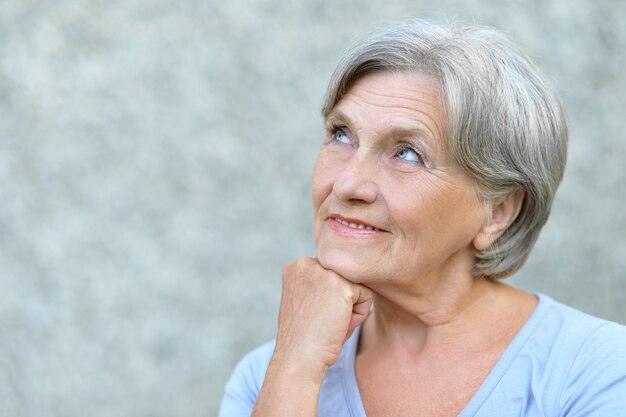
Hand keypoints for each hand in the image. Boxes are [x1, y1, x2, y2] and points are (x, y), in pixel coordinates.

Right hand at [272, 257, 373, 378]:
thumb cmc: (304, 338)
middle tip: (323, 321)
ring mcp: (324, 272)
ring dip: (349, 308)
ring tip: (331, 323)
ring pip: (356, 286)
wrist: (298, 359)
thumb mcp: (305, 301)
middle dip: (340, 301)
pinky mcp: (341, 285)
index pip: (331, 274)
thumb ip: (319, 284)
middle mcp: (307, 263)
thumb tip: (350, 277)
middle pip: (345, 277)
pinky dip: (358, 316)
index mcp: (296, 267)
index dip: (328, 299)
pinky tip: (339, 325)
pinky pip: (367, 296)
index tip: (313, 316)